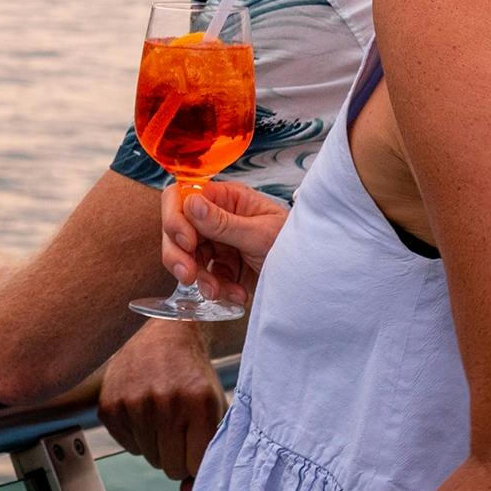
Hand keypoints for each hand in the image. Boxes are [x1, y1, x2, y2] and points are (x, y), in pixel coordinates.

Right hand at [99, 319, 224, 490]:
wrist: (166, 333)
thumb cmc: (195, 377)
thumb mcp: (214, 410)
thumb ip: (208, 454)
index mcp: (197, 404)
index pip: (195, 467)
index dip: (196, 461)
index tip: (196, 445)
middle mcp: (164, 402)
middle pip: (170, 467)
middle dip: (177, 455)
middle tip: (179, 428)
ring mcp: (132, 402)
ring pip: (149, 458)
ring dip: (157, 444)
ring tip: (162, 414)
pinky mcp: (109, 404)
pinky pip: (127, 445)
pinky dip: (136, 434)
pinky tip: (143, 409)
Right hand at [162, 181, 288, 306]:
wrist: (313, 280)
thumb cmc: (296, 245)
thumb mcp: (261, 234)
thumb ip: (224, 222)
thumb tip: (191, 203)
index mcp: (227, 199)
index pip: (183, 196)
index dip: (176, 217)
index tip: (187, 241)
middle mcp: (217, 218)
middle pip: (177, 229)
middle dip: (178, 254)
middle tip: (188, 275)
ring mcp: (218, 243)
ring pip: (185, 257)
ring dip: (200, 278)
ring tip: (219, 292)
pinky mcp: (223, 268)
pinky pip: (204, 278)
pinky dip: (217, 290)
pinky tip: (236, 294)